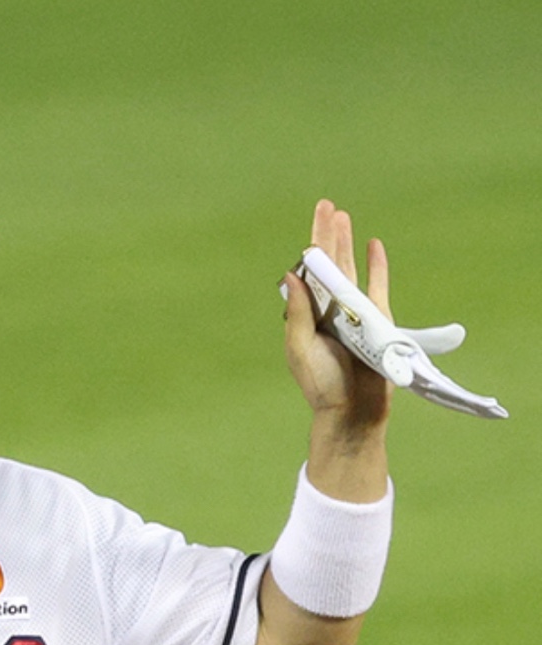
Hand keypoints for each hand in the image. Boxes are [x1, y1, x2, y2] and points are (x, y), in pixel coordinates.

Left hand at [282, 199, 390, 429]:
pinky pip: (378, 287)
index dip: (311, 246)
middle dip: (327, 234)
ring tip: (344, 217)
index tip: (315, 220)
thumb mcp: (301, 349)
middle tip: (327, 205)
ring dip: (347, 243)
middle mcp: (330, 310)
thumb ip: (297, 313)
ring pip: (350, 270)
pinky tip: (373, 245)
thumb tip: (292, 274)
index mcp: (308, 315)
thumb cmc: (322, 385)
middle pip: (329, 264)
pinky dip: (376, 266)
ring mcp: (355, 313)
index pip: (309, 273)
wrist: (353, 411)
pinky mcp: (378, 321)